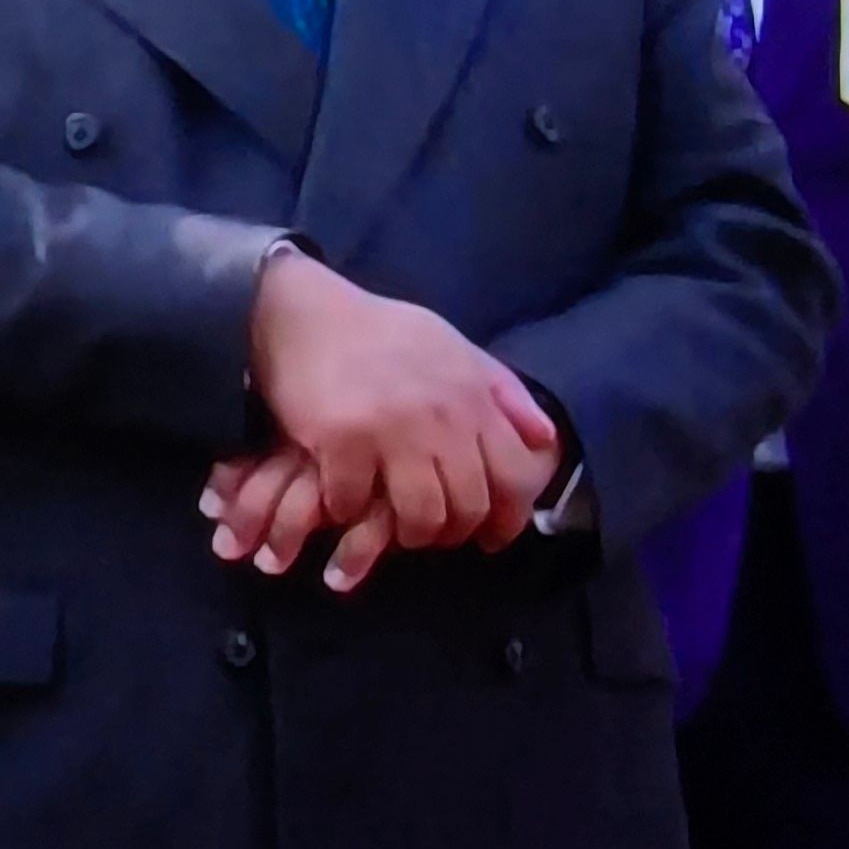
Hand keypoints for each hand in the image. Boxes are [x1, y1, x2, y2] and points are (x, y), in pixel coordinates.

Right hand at [247, 251, 558, 558]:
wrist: (303, 312)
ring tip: (391, 527)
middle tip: (432, 533)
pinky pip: (355, 503)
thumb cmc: (381, 332)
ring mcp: (393, 430)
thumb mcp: (454, 348)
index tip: (491, 536)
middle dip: (453, 532)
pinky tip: (342, 500)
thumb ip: (503, 391)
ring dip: (408, 532)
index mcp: (474, 396)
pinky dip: (349, 511)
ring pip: (421, 516)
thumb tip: (544, 438)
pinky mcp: (341, 440)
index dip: (509, 518)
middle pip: (469, 505)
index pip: (516, 477)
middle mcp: (443, 417)